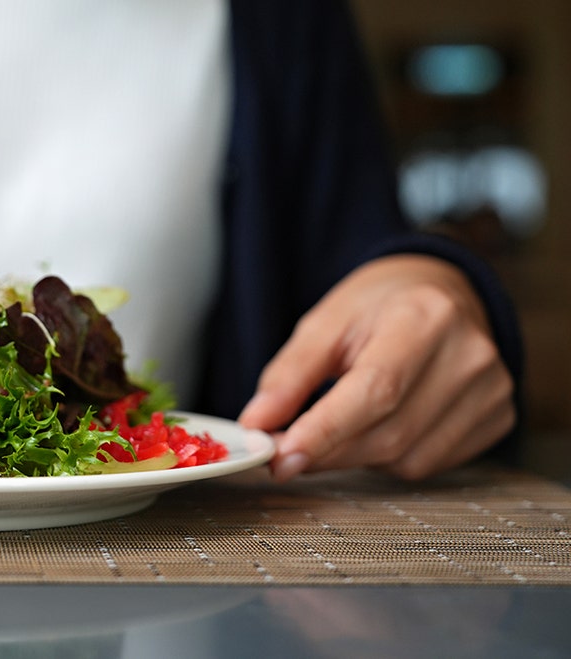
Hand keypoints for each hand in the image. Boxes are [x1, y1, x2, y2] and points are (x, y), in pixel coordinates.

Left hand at [238, 254, 515, 480]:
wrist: (442, 291)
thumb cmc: (379, 307)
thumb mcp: (324, 325)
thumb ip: (288, 376)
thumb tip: (256, 425)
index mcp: (424, 317)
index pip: (375, 389)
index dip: (325, 430)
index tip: (281, 457)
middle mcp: (469, 355)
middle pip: (390, 432)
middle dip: (328, 450)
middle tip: (284, 452)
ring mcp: (492, 390)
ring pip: (408, 458)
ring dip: (356, 456)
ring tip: (338, 424)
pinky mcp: (498, 417)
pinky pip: (429, 463)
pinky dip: (390, 457)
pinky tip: (378, 426)